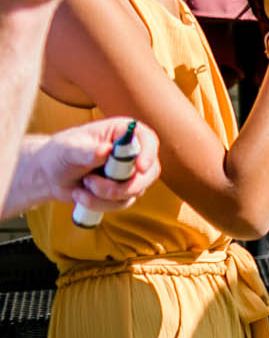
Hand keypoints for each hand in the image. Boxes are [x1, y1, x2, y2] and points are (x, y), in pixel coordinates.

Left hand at [11, 117, 158, 216]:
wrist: (49, 176)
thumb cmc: (59, 154)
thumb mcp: (68, 149)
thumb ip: (86, 150)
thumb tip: (105, 150)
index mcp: (122, 133)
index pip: (148, 139)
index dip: (148, 153)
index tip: (139, 168)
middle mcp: (132, 153)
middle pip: (149, 171)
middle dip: (123, 185)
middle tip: (95, 186)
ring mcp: (130, 174)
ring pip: (135, 191)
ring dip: (104, 195)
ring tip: (83, 185)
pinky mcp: (124, 192)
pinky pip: (122, 203)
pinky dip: (99, 203)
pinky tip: (82, 194)